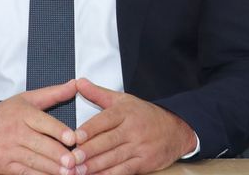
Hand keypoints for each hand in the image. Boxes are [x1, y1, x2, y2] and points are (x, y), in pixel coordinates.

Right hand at [0, 81, 79, 174]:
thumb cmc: (7, 114)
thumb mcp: (27, 99)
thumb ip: (53, 93)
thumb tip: (76, 84)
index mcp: (23, 113)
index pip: (43, 122)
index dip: (58, 130)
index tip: (72, 138)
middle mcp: (16, 132)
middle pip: (39, 144)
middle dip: (57, 154)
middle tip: (73, 161)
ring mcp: (10, 150)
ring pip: (33, 161)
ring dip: (51, 168)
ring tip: (68, 172)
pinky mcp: (5, 166)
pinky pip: (24, 173)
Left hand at [67, 78, 196, 174]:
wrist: (177, 129)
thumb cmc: (145, 115)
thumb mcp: (124, 100)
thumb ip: (98, 93)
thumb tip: (78, 82)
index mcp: (126, 112)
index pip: (105, 120)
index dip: (89, 129)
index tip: (74, 137)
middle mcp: (133, 129)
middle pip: (108, 141)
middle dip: (89, 151)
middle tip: (71, 158)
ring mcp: (139, 147)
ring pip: (114, 158)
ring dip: (95, 166)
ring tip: (78, 171)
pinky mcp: (144, 162)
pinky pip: (124, 170)